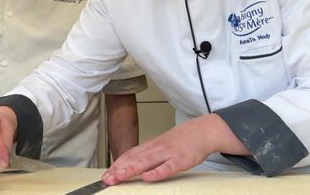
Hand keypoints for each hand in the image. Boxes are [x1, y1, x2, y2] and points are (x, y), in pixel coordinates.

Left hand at [102, 114, 246, 183]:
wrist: (203, 131)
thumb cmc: (181, 140)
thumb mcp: (161, 145)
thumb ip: (147, 154)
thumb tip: (130, 164)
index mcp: (151, 145)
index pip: (130, 154)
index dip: (117, 164)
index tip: (106, 174)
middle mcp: (157, 148)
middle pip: (135, 158)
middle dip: (120, 168)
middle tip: (108, 178)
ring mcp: (169, 153)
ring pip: (148, 161)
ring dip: (132, 169)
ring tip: (120, 176)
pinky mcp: (182, 159)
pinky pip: (168, 167)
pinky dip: (157, 172)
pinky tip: (148, 178)